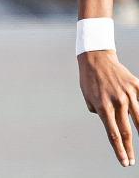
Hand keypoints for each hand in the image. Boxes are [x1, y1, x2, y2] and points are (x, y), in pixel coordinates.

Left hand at [79, 50, 138, 166]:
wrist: (96, 58)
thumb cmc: (89, 79)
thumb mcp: (88, 98)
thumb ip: (99, 112)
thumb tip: (112, 121)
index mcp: (103, 107)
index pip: (113, 134)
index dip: (119, 150)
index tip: (124, 162)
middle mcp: (117, 102)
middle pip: (126, 131)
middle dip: (129, 150)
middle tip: (131, 162)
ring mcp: (128, 94)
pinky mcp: (137, 86)